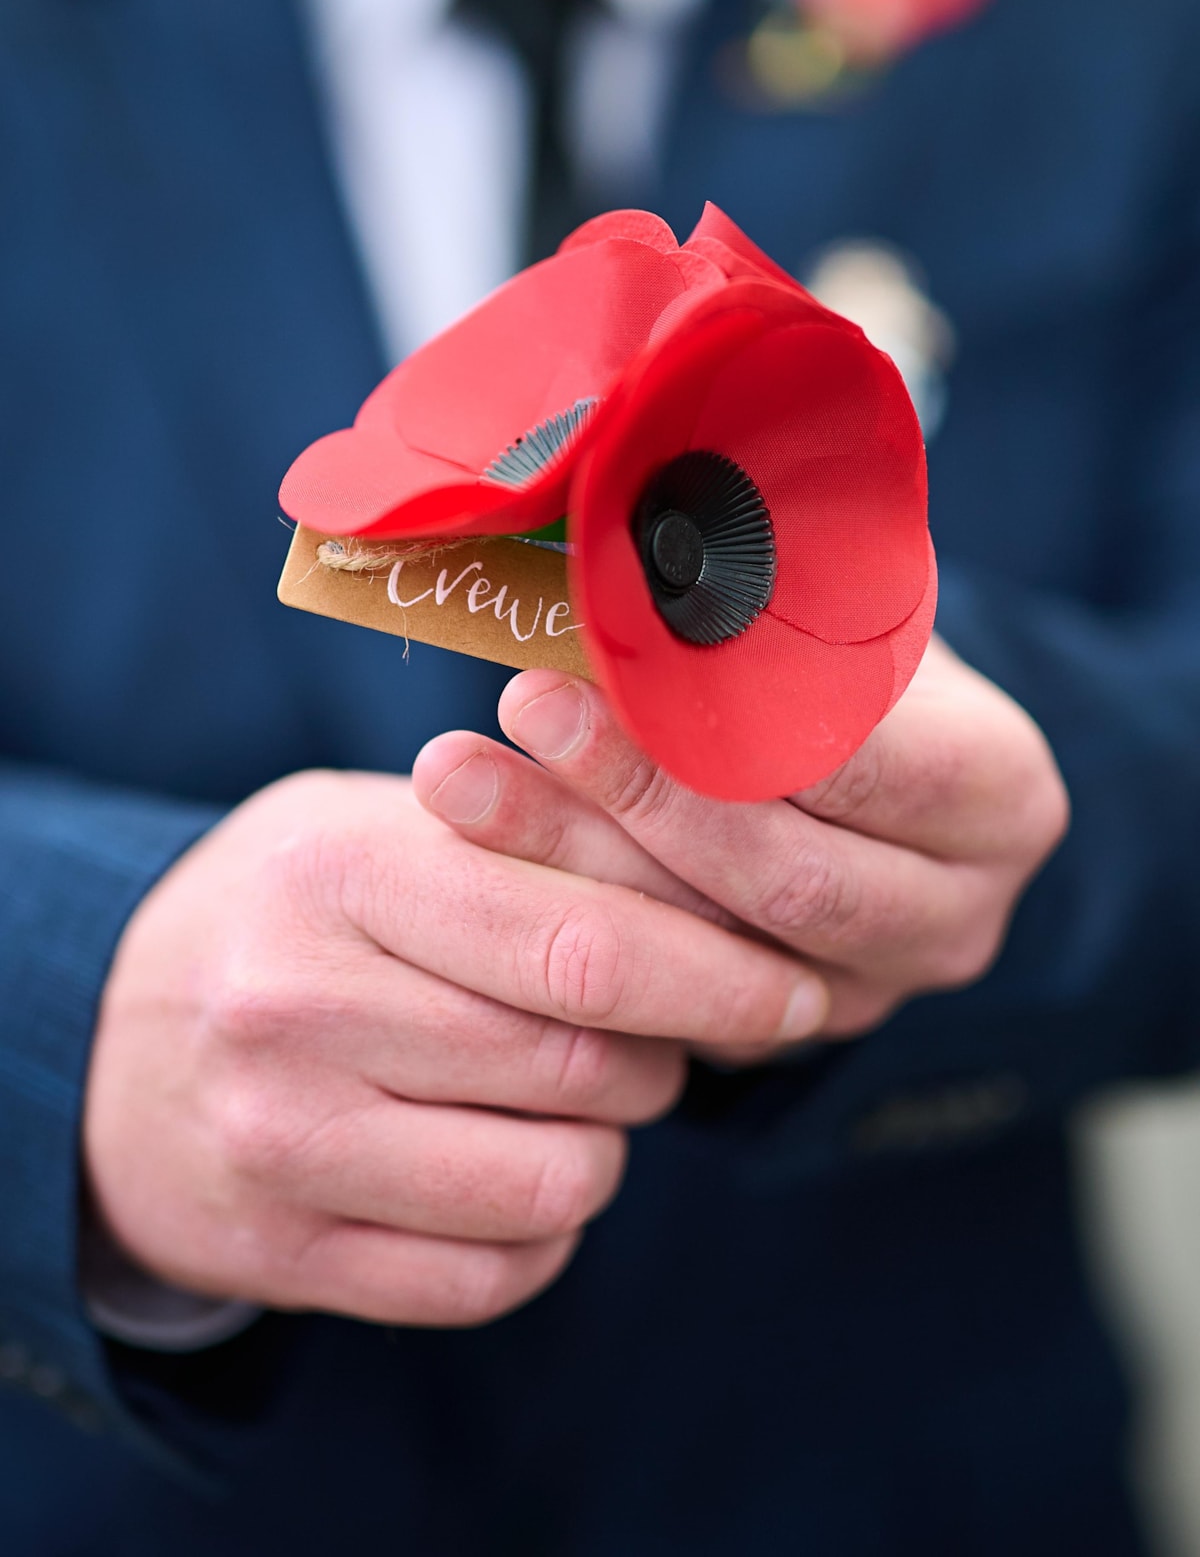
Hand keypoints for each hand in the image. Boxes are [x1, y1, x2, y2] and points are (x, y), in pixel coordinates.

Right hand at [84, 770, 827, 1324]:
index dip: (717, 971)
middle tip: (681, 1031)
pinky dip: (544, 1232)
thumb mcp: (379, 827)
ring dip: (609, 1143)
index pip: (581, 940)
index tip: (793, 987)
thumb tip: (717, 861)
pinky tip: (514, 1167)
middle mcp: (300, 1009)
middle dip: (673, 1054)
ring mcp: (283, 1143)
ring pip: (555, 1181)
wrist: (110, 1037)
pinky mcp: (282, 1252)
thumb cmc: (291, 909)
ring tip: (578, 1092)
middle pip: (583, 1063)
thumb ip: (528, 836)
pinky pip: (490, 1278)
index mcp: (341, 874)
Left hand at [412, 638, 1069, 1047]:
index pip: (887, 767)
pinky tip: (478, 850)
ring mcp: (865, 990)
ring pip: (712, 953)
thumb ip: (772, 592)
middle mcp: (952, 914)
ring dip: (576, 862)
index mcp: (1000, 797)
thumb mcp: (850, 607)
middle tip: (528, 704)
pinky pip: (660, 999)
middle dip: (644, 796)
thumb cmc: (852, 661)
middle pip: (793, 879)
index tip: (632, 657)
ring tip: (461, 776)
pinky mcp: (773, 1030)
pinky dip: (570, 917)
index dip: (754, 720)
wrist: (871, 772)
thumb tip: (619, 533)